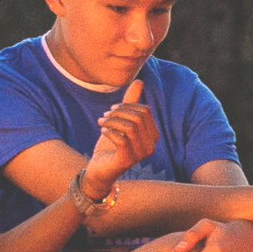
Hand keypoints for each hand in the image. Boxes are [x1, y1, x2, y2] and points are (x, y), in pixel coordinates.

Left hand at [79, 78, 155, 207]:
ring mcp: (140, 155)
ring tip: (101, 123)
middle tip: (104, 116)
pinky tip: (102, 132)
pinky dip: (109, 132)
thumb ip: (130, 103)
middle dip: (119, 113)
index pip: (145, 111)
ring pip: (130, 127)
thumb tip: (139, 81)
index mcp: (152, 135)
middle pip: (138, 117)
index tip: (111, 110)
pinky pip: (122, 140)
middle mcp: (150, 146)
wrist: (100, 170)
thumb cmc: (111, 146)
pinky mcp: (127, 160)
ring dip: (112, 121)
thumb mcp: (120, 121)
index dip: (127, 106)